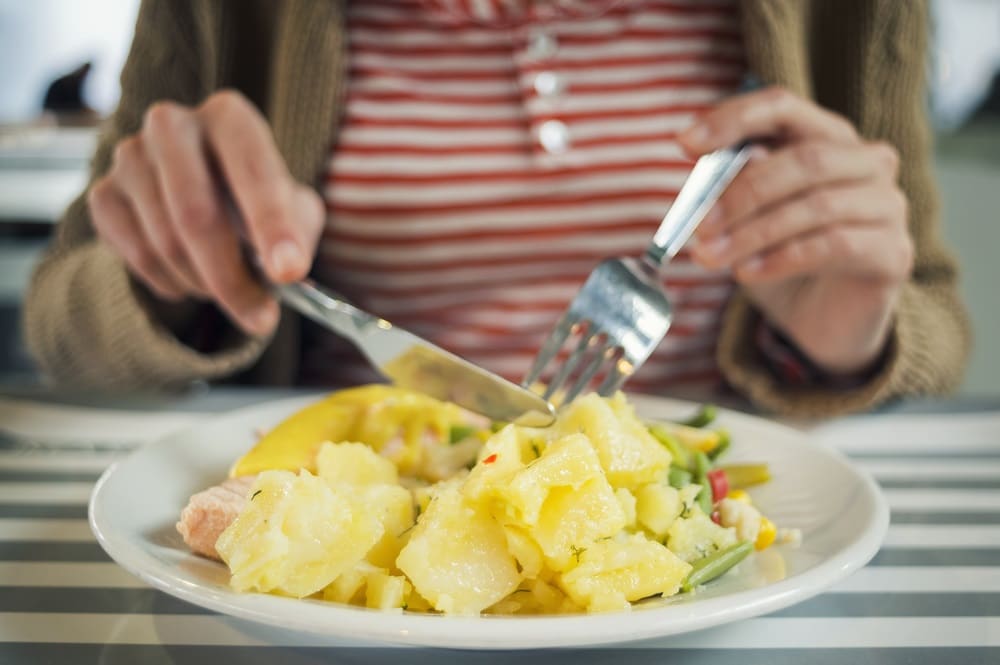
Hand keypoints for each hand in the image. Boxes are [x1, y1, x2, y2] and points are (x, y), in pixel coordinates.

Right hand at [88, 90, 324, 335]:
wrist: (207, 196)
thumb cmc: (259, 203)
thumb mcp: (296, 212)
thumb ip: (296, 235)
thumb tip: (283, 271)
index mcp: (229, 117)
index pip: (252, 171)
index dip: (272, 226)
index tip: (289, 273)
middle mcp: (172, 124)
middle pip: (196, 214)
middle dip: (232, 277)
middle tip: (262, 318)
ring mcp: (129, 157)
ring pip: (166, 243)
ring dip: (205, 284)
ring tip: (228, 287)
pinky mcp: (103, 194)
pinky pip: (138, 256)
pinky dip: (172, 282)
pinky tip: (191, 277)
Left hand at [679, 87, 913, 376]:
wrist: (818, 320)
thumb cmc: (778, 256)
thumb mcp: (743, 219)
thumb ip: (730, 187)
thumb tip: (713, 164)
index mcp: (825, 136)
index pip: (782, 107)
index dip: (733, 119)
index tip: (684, 142)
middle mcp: (866, 160)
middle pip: (804, 159)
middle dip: (742, 192)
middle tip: (698, 225)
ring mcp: (887, 204)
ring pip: (818, 205)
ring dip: (754, 232)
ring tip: (710, 256)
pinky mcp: (893, 252)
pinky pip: (834, 245)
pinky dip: (782, 258)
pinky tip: (746, 273)